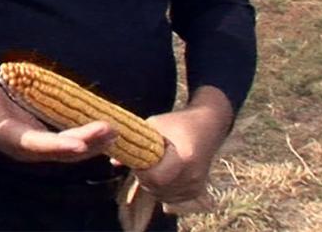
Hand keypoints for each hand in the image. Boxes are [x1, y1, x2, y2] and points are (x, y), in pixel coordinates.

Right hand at [0, 73, 115, 162]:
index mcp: (10, 138)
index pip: (37, 145)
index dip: (58, 145)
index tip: (80, 145)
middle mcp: (28, 147)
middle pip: (61, 150)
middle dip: (87, 143)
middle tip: (111, 130)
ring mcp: (39, 144)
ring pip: (71, 149)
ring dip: (95, 143)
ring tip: (117, 130)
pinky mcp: (48, 137)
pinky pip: (73, 141)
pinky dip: (91, 139)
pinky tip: (110, 131)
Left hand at [128, 86, 232, 208]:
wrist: (207, 126)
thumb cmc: (177, 123)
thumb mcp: (154, 126)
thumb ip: (135, 144)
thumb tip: (114, 161)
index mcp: (184, 158)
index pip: (155, 178)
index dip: (142, 172)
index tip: (139, 160)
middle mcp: (192, 175)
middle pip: (158, 189)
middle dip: (144, 179)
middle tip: (143, 164)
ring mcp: (196, 185)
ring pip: (163, 196)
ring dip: (152, 185)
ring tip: (153, 167)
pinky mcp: (196, 190)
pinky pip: (172, 197)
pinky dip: (162, 189)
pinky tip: (162, 174)